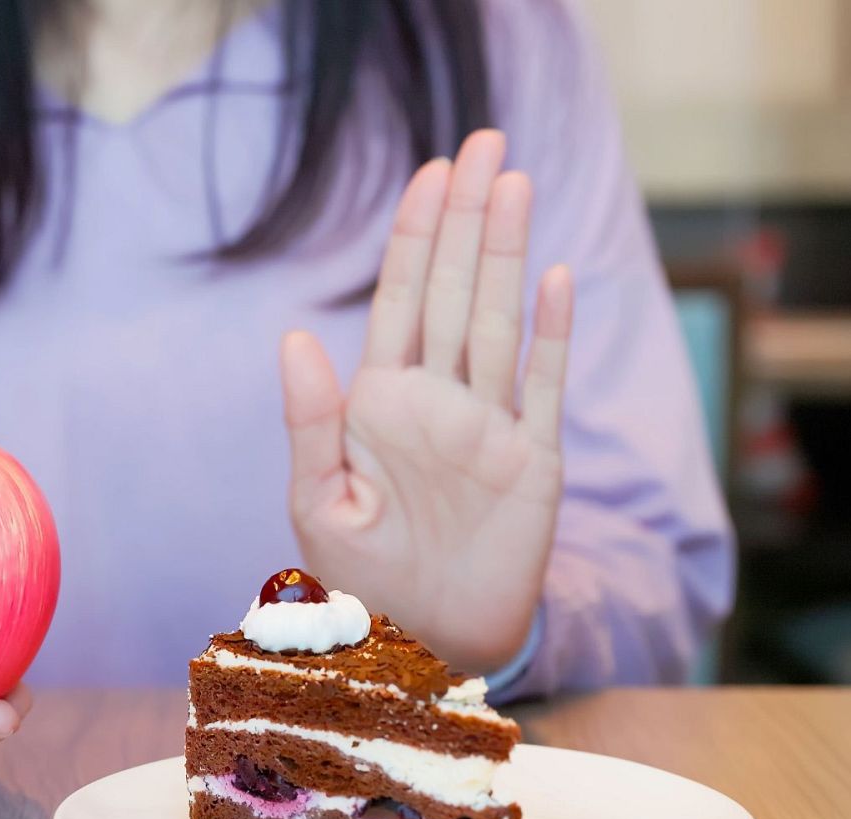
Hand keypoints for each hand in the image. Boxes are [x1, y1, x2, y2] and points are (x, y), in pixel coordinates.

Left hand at [280, 130, 574, 673]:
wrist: (423, 645)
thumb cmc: (360, 580)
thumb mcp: (320, 503)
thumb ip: (311, 422)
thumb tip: (296, 337)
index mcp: (380, 403)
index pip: (402, 300)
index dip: (416, 234)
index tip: (432, 172)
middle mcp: (438, 402)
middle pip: (455, 291)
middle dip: (467, 217)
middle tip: (484, 141)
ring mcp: (488, 427)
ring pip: (499, 322)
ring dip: (507, 254)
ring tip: (517, 183)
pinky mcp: (533, 463)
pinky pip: (543, 387)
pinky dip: (550, 335)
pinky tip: (555, 278)